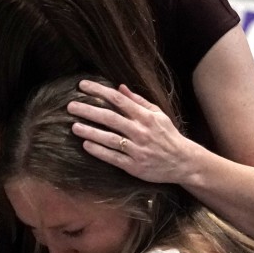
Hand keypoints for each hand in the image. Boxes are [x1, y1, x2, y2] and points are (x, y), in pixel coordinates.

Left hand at [69, 79, 197, 184]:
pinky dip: (99, 151)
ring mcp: (137, 149)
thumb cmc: (168, 135)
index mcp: (146, 116)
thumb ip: (138, 101)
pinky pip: (113, 157)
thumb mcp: (158, 114)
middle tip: (70, 106)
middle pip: (110, 118)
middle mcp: (140, 131)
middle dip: (89, 111)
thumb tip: (119, 87)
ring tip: (74, 126)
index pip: (118, 100)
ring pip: (109, 138)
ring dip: (90, 131)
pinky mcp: (134, 166)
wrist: (183, 162)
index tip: (82, 85)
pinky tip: (86, 145)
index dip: (99, 91)